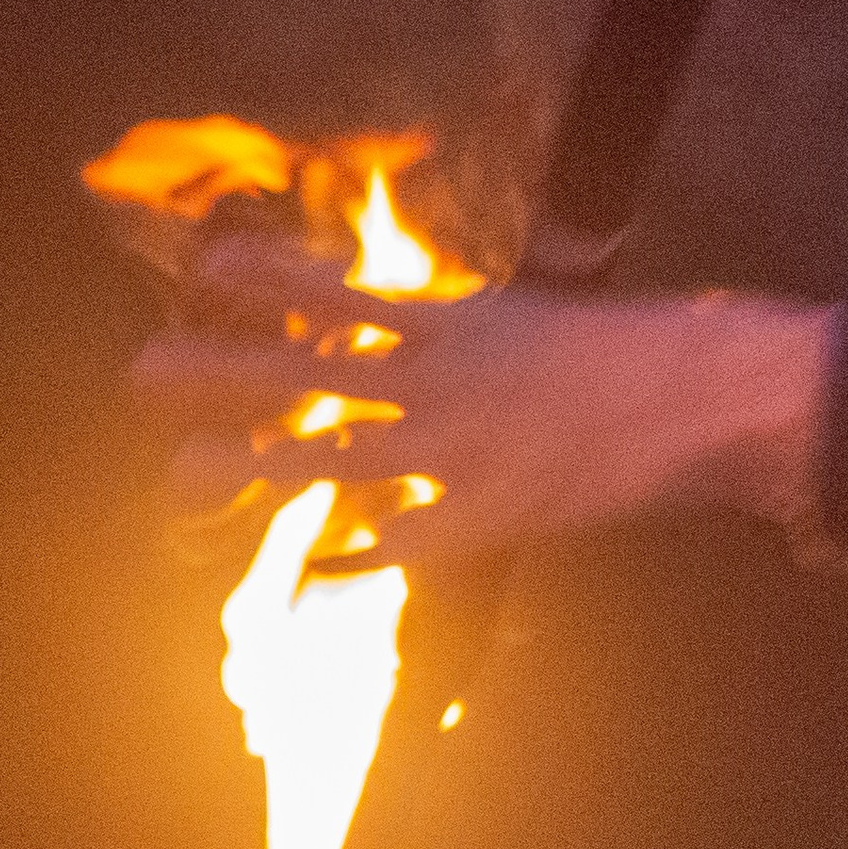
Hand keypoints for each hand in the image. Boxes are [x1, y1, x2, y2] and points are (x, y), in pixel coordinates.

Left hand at [132, 238, 838, 568]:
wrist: (704, 393)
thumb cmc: (635, 348)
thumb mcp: (542, 316)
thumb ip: (473, 331)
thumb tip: (412, 331)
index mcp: (457, 318)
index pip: (342, 294)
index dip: (272, 282)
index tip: (212, 268)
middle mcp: (439, 377)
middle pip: (305, 372)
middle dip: (220, 372)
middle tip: (143, 371)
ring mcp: (456, 447)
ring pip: (329, 453)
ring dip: (249, 461)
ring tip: (178, 470)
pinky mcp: (488, 511)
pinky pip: (398, 540)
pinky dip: (350, 560)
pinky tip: (299, 579)